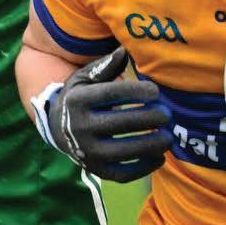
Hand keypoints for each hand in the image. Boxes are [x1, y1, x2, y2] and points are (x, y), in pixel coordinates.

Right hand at [36, 47, 172, 182]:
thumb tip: (125, 50)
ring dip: (151, 144)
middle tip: (167, 114)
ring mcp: (87, 151)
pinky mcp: (95, 170)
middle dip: (150, 118)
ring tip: (168, 137)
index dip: (137, 92)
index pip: (112, 94)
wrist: (57, 128)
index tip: (156, 92)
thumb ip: (107, 66)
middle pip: (121, 123)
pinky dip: (144, 168)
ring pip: (124, 151)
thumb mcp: (86, 78)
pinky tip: (159, 156)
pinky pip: (122, 174)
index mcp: (78, 100)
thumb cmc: (80, 97)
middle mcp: (79, 127)